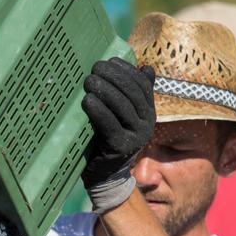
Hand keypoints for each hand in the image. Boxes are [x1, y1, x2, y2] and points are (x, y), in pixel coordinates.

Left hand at [81, 57, 155, 213]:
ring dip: (104, 90)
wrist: (105, 174)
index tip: (109, 61)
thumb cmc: (108, 137)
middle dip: (113, 77)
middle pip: (132, 93)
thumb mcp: (123, 115)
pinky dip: (98, 110)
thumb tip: (145, 68)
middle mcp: (147, 124)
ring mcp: (136, 137)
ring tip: (88, 80)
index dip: (125, 70)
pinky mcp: (121, 148)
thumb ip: (131, 95)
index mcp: (149, 112)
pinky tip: (87, 100)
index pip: (141, 84)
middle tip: (94, 69)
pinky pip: (110, 125)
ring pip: (122, 107)